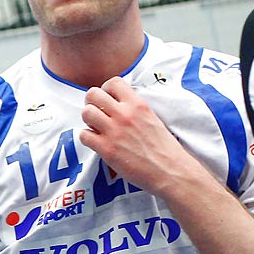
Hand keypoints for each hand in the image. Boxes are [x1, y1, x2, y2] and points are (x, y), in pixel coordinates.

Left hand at [77, 76, 204, 198]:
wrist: (169, 170)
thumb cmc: (163, 148)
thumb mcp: (152, 118)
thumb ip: (134, 109)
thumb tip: (118, 104)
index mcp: (138, 105)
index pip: (113, 82)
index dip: (105, 89)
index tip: (107, 99)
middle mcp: (125, 115)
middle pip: (93, 94)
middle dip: (92, 103)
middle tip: (98, 113)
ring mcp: (114, 131)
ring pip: (86, 113)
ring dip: (89, 120)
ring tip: (97, 128)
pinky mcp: (107, 149)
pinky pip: (84, 135)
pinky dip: (87, 138)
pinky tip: (97, 142)